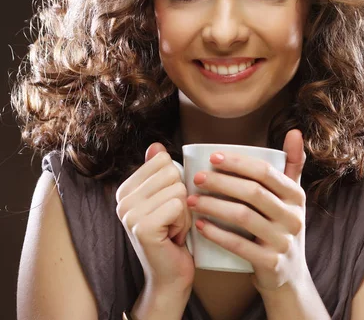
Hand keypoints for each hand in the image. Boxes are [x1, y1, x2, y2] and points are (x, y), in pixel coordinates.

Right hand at [115, 143, 194, 294]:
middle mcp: (122, 200)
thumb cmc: (172, 236)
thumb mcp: (167, 199)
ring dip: (184, 212)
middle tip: (172, 220)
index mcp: (125, 189)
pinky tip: (173, 237)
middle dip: (182, 198)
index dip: (176, 183)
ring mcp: (130, 213)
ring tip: (172, 229)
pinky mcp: (143, 227)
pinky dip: (184, 222)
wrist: (169, 275)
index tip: (168, 207)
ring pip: (178, 189)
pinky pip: (179, 206)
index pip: (162, 160)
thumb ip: (160, 173)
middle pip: (172, 172)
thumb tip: (156, 145)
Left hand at [186, 129, 308, 291]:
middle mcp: (294, 217)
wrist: (288, 276)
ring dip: (214, 205)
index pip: (266, 172)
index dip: (239, 162)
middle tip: (197, 178)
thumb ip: (292, 165)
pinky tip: (199, 225)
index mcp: (296, 196)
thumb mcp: (292, 198)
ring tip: (192, 200)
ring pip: (244, 217)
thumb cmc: (282, 228)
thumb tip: (294, 131)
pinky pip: (239, 245)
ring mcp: (283, 241)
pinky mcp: (271, 263)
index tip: (212, 157)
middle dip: (221, 182)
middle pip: (253, 192)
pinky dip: (216, 234)